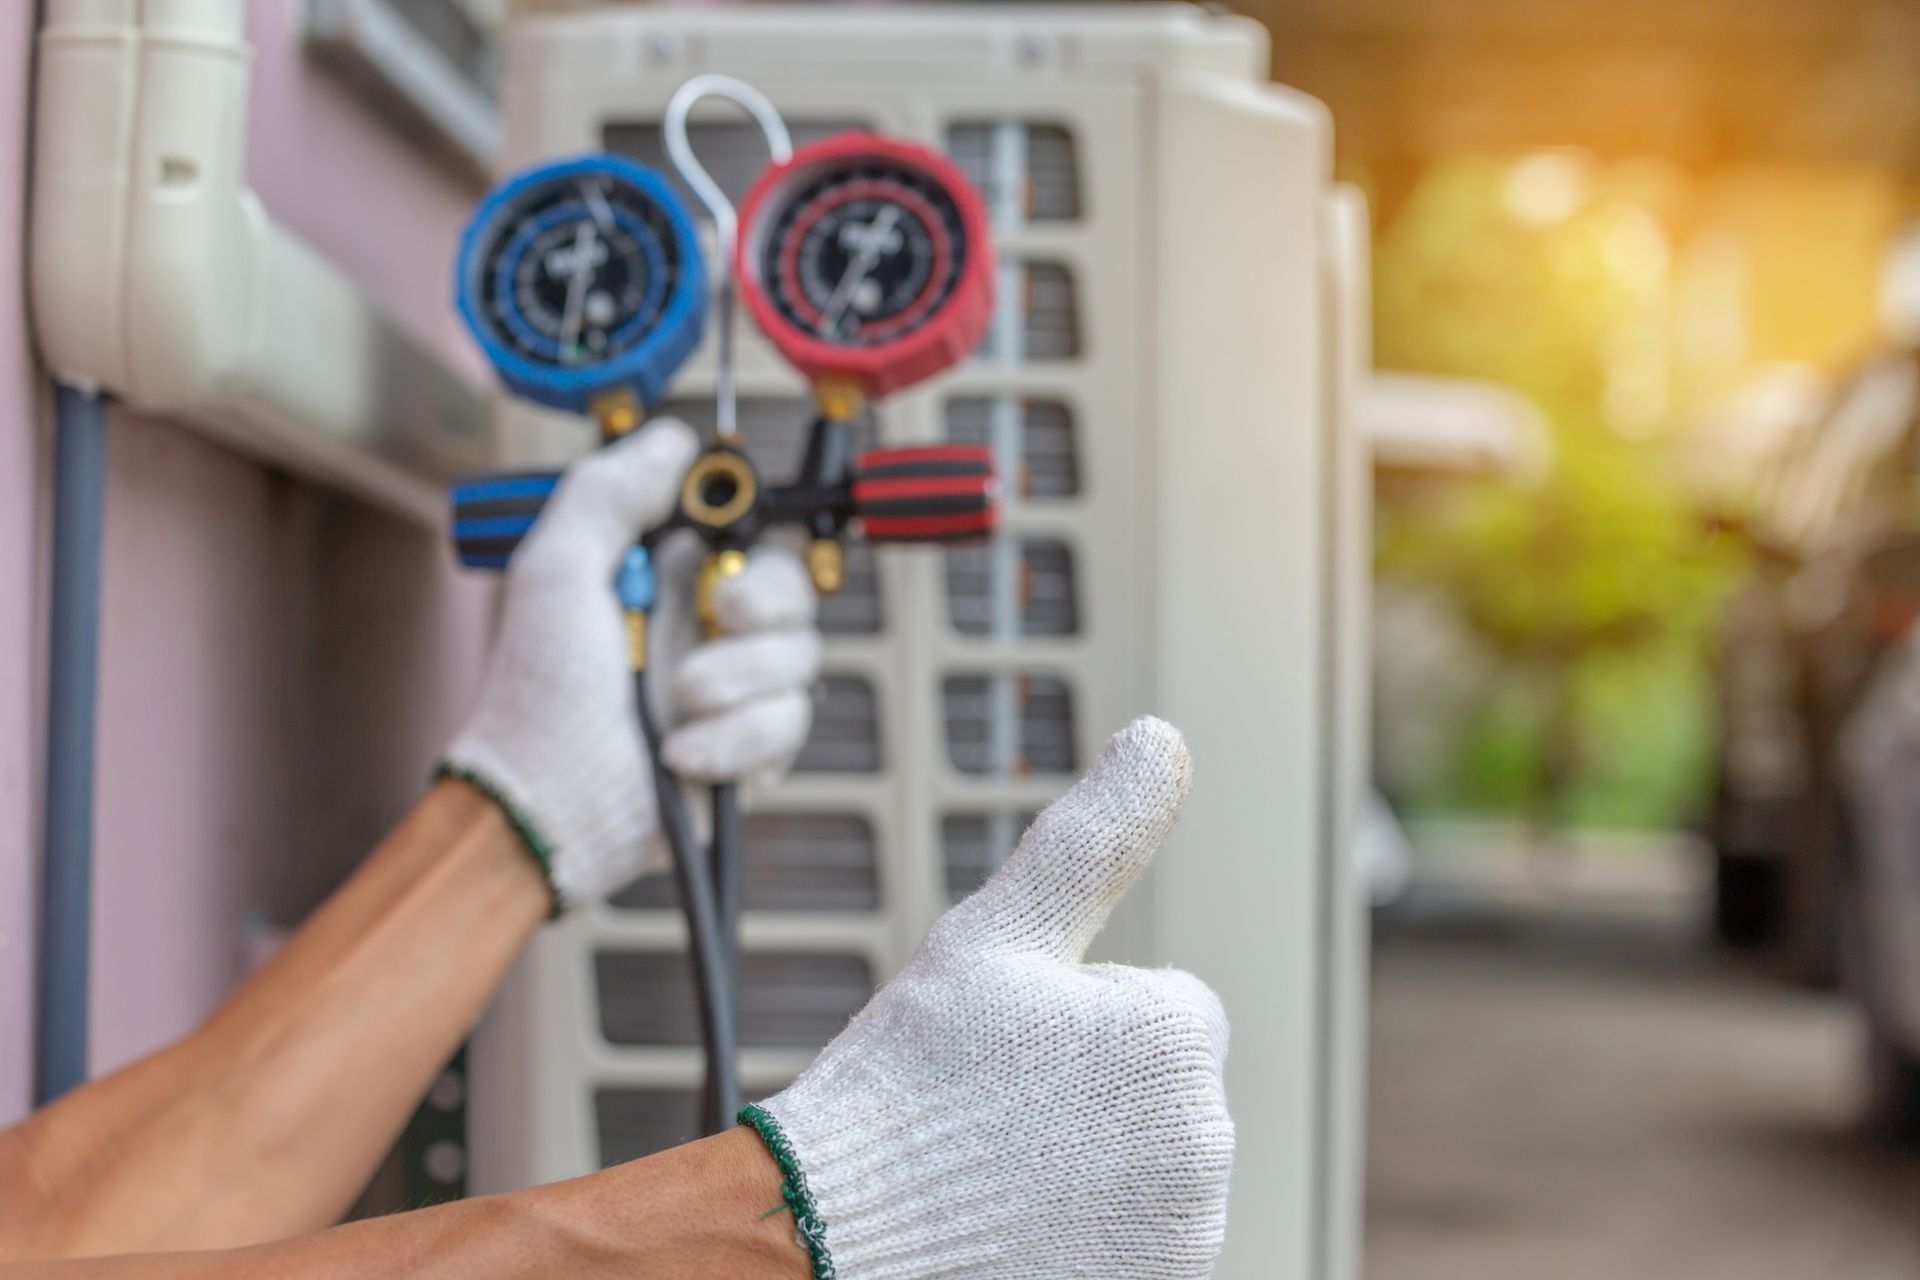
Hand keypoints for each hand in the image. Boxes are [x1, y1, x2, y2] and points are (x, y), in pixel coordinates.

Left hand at [443, 419, 820, 906]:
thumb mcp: (556, 569)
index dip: (758, 526)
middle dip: (766, 599)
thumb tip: (673, 440)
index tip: (735, 535)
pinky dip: (736, 739)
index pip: (751, 530)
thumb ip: (607, 493)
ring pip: (801, 657)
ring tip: (679, 700)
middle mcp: (710, 628)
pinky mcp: (751, 749)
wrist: (548, 802)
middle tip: (723, 614)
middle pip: (796, 587)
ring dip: (740, 678)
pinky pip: (788, 725)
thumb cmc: (538, 693)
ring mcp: (736, 690)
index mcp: (671, 578)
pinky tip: (682, 754)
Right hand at [741, 717, 1232, 1279]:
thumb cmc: (908, 1078)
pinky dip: (1091, 1234)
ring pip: (1147, 1164)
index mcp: (1178, 1034)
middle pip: (1157, 1088)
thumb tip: (1162, 736)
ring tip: (1000, 1169)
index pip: (1161, 1005)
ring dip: (1091, 1162)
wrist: (835, 1238)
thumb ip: (1096, 835)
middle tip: (998, 1110)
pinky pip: (1137, 1238)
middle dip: (1092, 1091)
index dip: (1077, 1017)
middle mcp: (1207, 1140)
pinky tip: (1020, 1229)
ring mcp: (1187, 1235)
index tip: (1010, 1051)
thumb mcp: (997, 933)